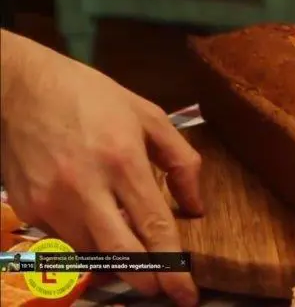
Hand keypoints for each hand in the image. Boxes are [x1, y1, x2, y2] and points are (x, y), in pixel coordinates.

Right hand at [0, 30, 201, 305]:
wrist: (20, 87)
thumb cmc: (91, 97)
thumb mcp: (148, 115)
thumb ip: (181, 160)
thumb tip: (195, 206)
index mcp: (122, 161)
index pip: (154, 226)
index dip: (174, 266)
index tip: (187, 293)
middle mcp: (85, 188)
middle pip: (121, 254)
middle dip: (148, 281)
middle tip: (165, 290)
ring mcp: (51, 202)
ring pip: (93, 253)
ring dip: (118, 261)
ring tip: (135, 255)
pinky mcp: (29, 209)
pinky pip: (67, 241)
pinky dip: (89, 243)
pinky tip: (100, 227)